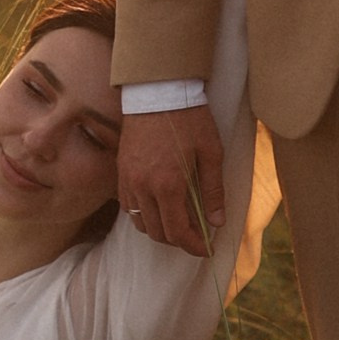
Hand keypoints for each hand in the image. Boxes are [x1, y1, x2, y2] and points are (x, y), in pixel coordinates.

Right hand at [116, 106, 226, 255]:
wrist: (157, 91)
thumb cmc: (189, 118)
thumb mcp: (211, 152)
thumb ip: (213, 191)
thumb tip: (217, 221)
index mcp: (168, 185)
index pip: (177, 232)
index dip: (193, 246)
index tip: (206, 248)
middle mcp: (143, 187)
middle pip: (158, 233)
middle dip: (178, 240)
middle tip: (197, 236)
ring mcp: (128, 180)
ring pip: (140, 222)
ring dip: (160, 229)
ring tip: (179, 222)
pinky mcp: (121, 172)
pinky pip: (128, 206)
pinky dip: (143, 214)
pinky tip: (159, 206)